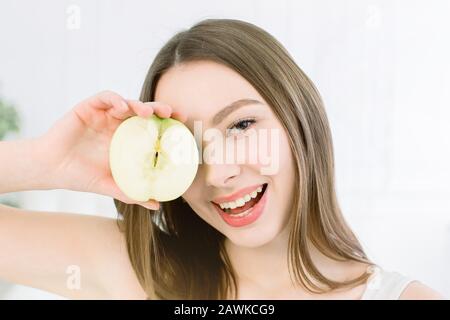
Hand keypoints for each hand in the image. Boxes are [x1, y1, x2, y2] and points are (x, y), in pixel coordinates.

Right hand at [36, 90, 186, 209]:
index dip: (167, 124)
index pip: (151, 127)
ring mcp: (104, 115)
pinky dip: (115, 99)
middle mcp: (118, 125)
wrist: (50, 170)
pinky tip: (122, 106)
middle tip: (171, 113)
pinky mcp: (88, 108)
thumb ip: (131, 192)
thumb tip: (157, 205)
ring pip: (127, 102)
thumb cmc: (80, 176)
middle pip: (143, 112)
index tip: (182, 125)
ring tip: (148, 113)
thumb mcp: (110, 186)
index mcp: (126, 139)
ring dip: (139, 104)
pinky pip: (105, 98)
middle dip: (159, 109)